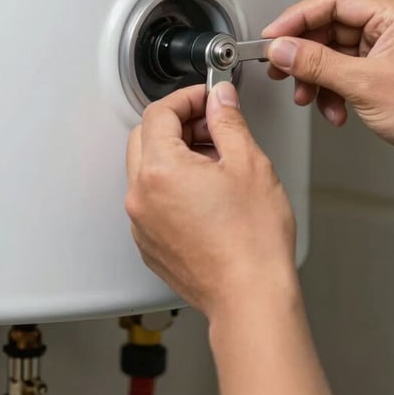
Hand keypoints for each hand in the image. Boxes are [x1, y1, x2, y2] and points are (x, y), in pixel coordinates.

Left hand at [126, 82, 297, 318]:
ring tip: (217, 165)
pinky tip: (208, 195)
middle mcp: (141, 196)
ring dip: (176, 156)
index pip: (159, 113)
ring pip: (148, 170)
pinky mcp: (150, 244)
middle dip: (179, 125)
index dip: (187, 98)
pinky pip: (152, 201)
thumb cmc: (252, 241)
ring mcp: (142, 223)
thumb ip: (228, 122)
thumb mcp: (249, 163)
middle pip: (146, 138)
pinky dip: (173, 187)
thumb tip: (220, 100)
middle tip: (214, 128)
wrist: (250, 297)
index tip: (208, 99)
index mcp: (160, 170)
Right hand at [262, 0, 393, 175]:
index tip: (272, 38)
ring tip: (309, 99)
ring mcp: (387, 50)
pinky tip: (335, 111)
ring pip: (334, 53)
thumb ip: (317, 64)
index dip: (297, 19)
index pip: (333, 2)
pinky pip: (345, 72)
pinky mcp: (383, 72)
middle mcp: (391, 27)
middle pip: (330, 28)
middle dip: (305, 55)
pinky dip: (333, 91)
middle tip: (282, 71)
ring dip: (318, 78)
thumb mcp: (365, 85)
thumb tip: (283, 49)